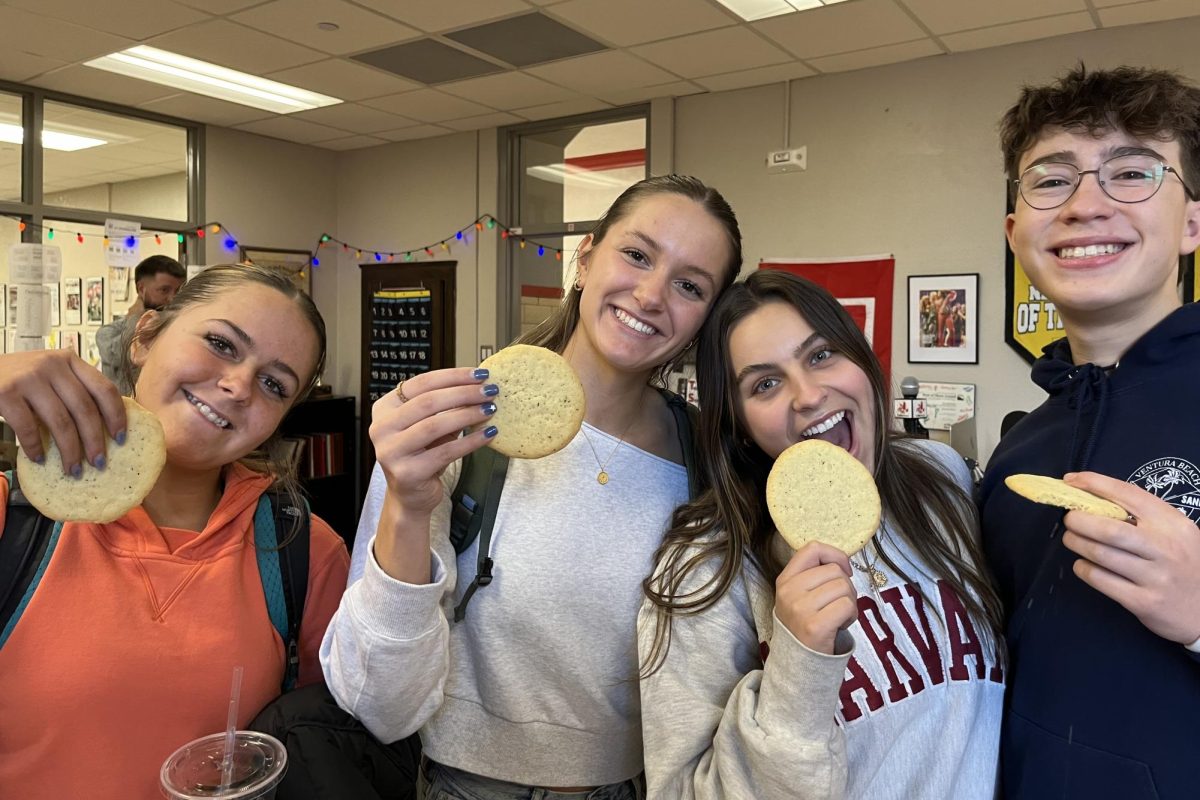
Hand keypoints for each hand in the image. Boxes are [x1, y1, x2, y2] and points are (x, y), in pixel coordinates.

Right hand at [0, 350, 125, 475]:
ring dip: (70, 450)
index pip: (104, 388)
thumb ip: (71, 389)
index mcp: (70, 360)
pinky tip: (39, 459)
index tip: (121, 439)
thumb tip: (102, 428)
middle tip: (99, 464)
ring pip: (61, 421)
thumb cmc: (18, 377)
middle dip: (95, 441)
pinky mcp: (6, 392)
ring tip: (73, 469)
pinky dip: (36, 447)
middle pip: (84, 409)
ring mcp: (29, 377)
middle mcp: (52, 365)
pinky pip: (28, 426)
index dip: (116, 416)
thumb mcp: (50, 374)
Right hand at [369, 367, 497, 517]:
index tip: (479, 374)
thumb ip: (446, 406)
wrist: (410, 495)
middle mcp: (382, 428)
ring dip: (468, 415)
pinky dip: (470, 442)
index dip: (453, 376)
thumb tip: (479, 385)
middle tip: (489, 391)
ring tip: (490, 410)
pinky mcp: (407, 473)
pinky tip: (487, 435)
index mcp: (385, 408)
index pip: (421, 383)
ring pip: (435, 425)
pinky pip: (445, 452)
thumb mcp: (430, 425)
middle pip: (428, 402)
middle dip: (463, 394)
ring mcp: (391, 451)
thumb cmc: (422, 455)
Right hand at [775, 542, 858, 653]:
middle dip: (845, 586)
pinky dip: (851, 615)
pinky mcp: (815, 626)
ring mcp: (800, 608)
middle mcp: (789, 591)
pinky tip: (840, 625)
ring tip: (838, 616)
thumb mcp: (799, 595)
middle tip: (837, 604)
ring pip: (844, 587)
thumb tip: (842, 562)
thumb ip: (814, 575)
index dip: (835, 555)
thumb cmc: (805, 625)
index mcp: (785, 579)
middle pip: (834, 570)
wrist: (798, 663)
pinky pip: (847, 605)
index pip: (813, 549)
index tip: (843, 570)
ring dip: (850, 602)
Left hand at [1062, 471, 1199, 644]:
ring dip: (1076, 543)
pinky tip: (1083, 564)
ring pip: (1100, 554)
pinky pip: (1100, 580)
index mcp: (1172, 524)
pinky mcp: (1143, 602)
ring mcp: (1155, 577)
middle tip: (1069, 519)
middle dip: (1078, 520)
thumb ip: (1144, 515)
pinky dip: (1083, 568)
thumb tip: (1093, 494)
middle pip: (1108, 529)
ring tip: (1071, 539)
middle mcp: (1165, 548)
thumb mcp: (1176, 532)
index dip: (1094, 484)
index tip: (1071, 481)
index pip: (1128, 494)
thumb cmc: (1184, 563)